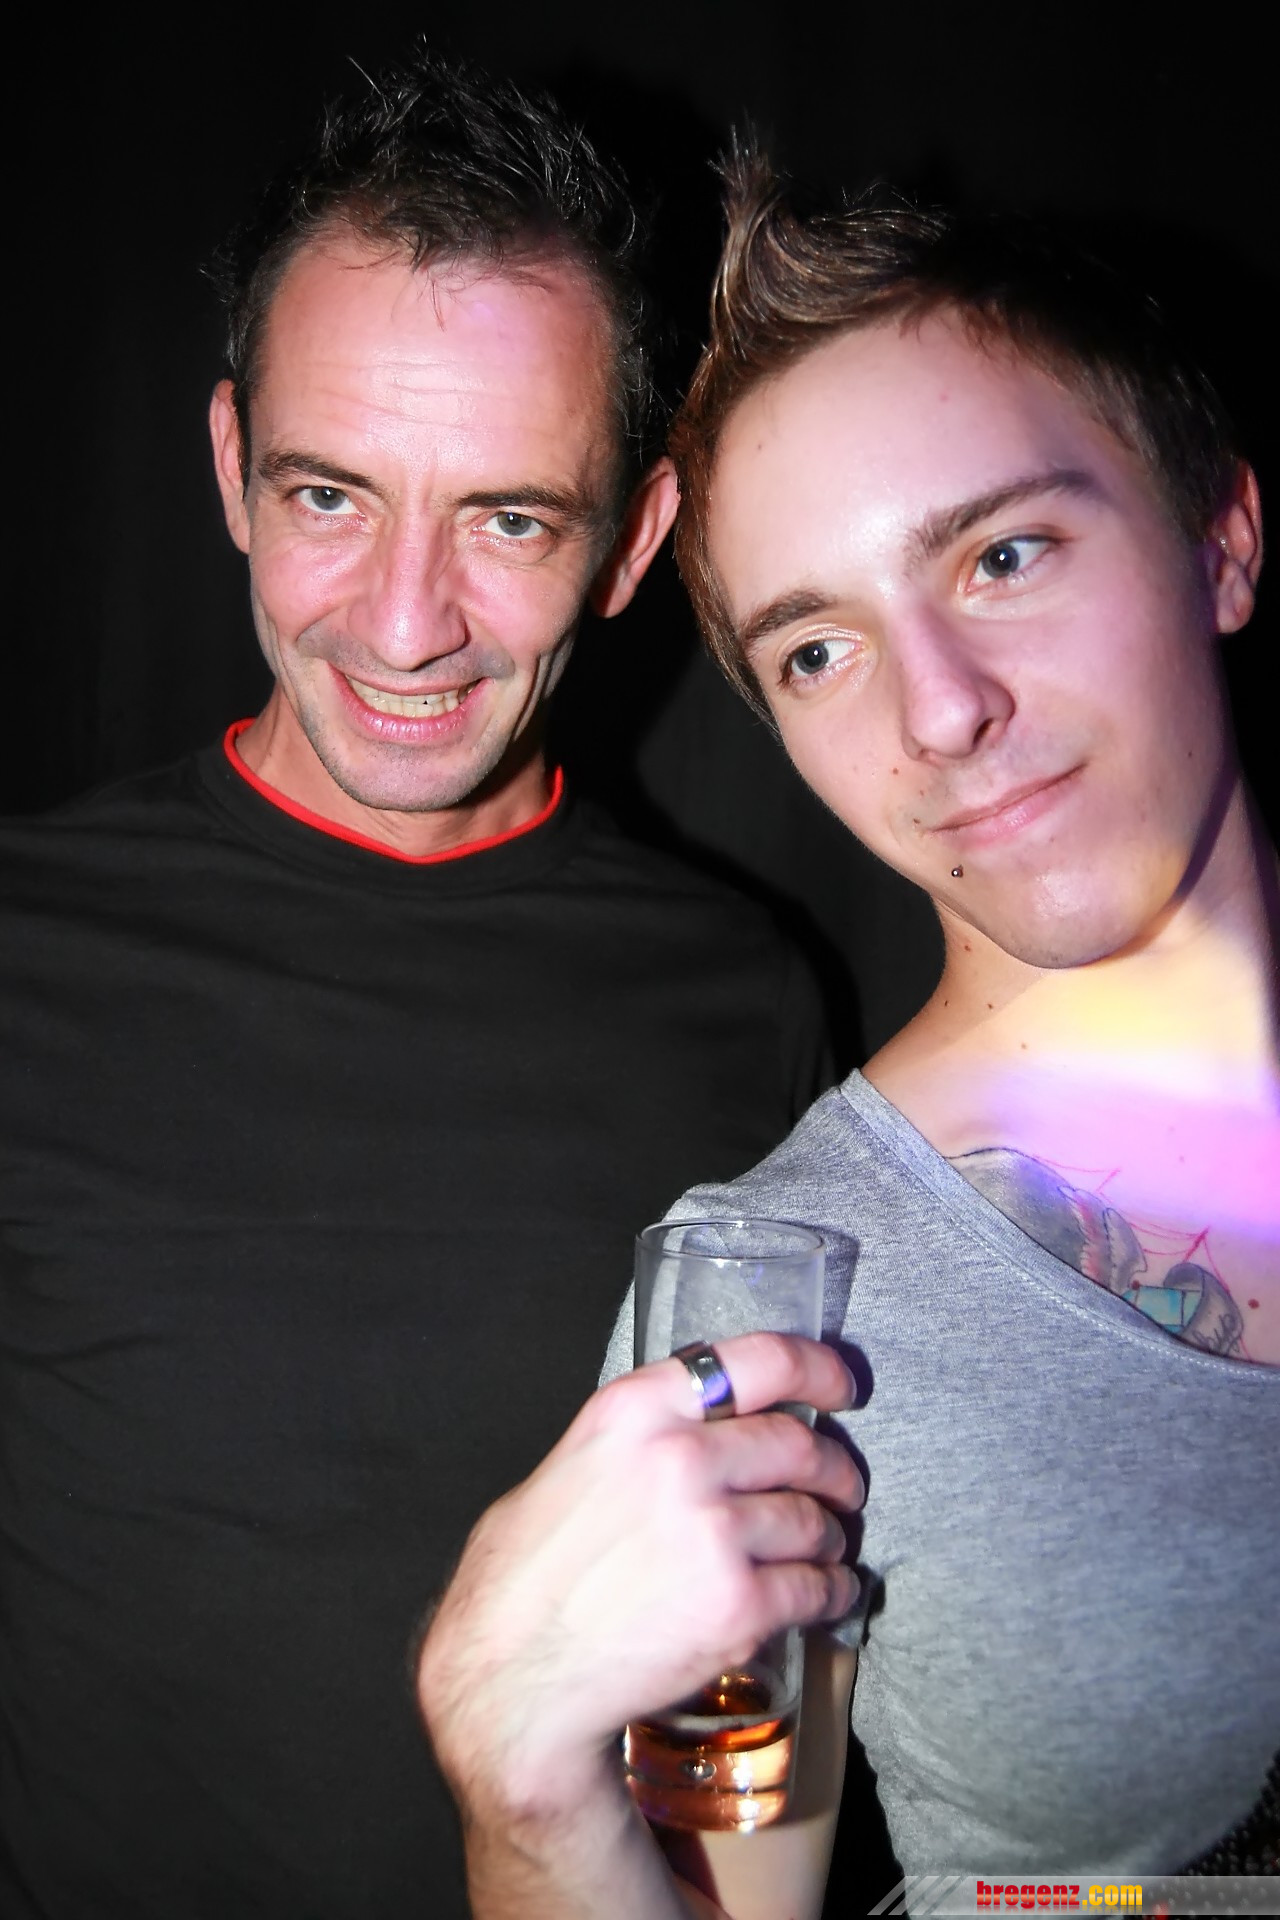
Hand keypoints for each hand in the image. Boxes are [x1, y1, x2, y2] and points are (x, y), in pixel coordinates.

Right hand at [418, 1332, 861, 1824]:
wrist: (512, 1682)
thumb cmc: (523, 1580)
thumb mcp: (570, 1467)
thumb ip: (638, 1440)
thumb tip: (698, 1433)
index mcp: (635, 1410)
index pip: (756, 1361)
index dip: (817, 1367)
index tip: (843, 1383)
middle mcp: (680, 1458)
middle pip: (797, 1443)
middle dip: (832, 1467)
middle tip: (841, 1487)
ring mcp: (714, 1531)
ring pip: (812, 1518)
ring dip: (829, 1535)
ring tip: (824, 1549)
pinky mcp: (739, 1604)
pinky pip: (816, 1587)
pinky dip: (833, 1592)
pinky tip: (828, 1597)